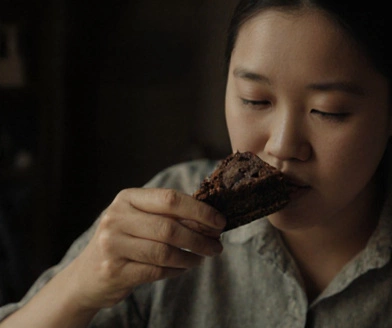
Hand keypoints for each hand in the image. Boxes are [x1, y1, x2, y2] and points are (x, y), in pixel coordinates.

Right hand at [63, 188, 225, 310]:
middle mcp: (116, 219)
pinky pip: (156, 270)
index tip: (220, 221)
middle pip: (170, 227)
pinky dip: (176, 270)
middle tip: (217, 245)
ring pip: (165, 251)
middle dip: (200, 238)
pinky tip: (183, 268)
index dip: (200, 210)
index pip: (171, 199)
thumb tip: (212, 217)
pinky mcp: (113, 271)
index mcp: (126, 199)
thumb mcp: (139, 219)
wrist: (85, 277)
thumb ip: (168, 214)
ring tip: (202, 258)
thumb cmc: (124, 242)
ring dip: (191, 257)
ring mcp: (111, 246)